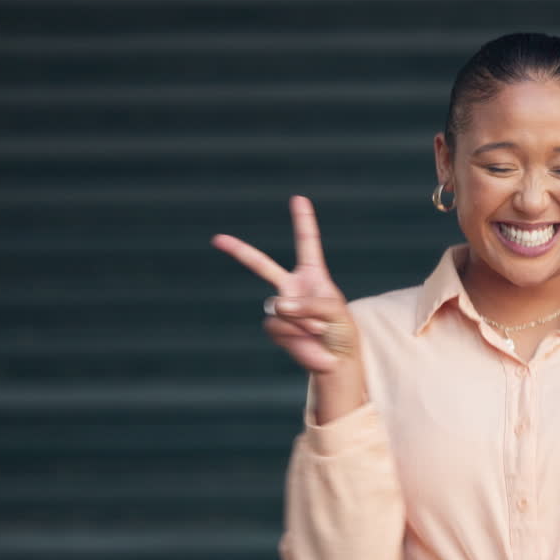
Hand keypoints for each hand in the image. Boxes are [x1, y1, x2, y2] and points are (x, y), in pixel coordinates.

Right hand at [210, 195, 357, 373]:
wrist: (337, 360)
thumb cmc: (343, 332)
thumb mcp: (336, 311)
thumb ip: (309, 304)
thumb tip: (277, 305)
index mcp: (313, 275)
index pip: (307, 243)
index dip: (303, 221)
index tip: (299, 199)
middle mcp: (292, 287)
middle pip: (261, 264)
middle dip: (239, 251)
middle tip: (217, 239)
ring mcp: (281, 307)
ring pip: (279, 305)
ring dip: (302, 318)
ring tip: (318, 328)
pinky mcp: (275, 328)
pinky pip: (277, 324)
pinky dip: (294, 332)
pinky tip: (306, 338)